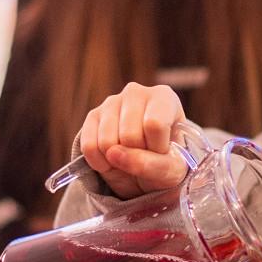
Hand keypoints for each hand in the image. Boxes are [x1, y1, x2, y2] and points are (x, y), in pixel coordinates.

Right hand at [78, 83, 191, 198]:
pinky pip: (89, 146)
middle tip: (145, 155)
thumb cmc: (167, 162)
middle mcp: (136, 93)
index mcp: (164, 97)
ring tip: (130, 157)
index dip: (157, 148)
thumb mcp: (173, 169)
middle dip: (137, 155)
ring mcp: (111, 102)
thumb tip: (113, 153)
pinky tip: (112, 161)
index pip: (154, 124)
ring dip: (118, 162)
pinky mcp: (92, 116)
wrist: (147, 166)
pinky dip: (99, 163)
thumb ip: (152, 164)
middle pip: (130, 135)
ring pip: (107, 142)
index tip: (163, 151)